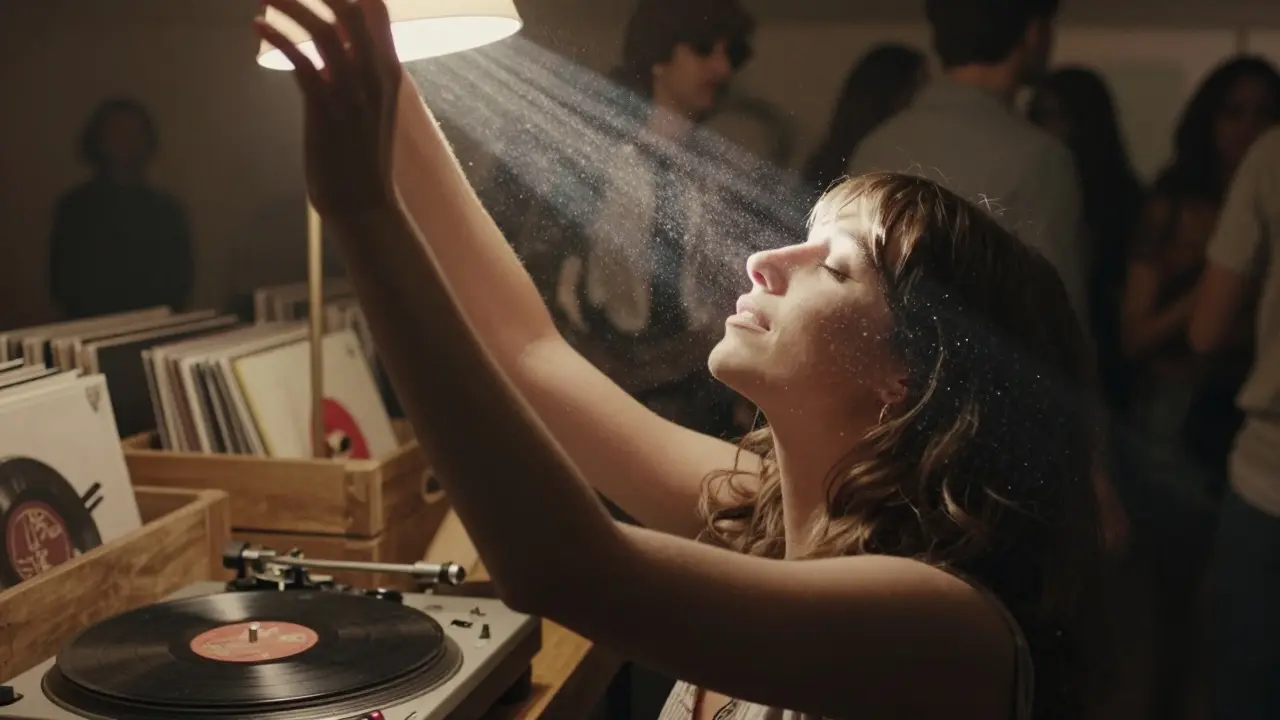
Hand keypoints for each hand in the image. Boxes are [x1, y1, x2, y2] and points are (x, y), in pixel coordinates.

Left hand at [255, 0, 401, 220]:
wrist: (363, 202)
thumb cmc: (361, 155)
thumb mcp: (369, 105)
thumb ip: (359, 70)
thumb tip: (340, 45)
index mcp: (388, 71)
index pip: (378, 9)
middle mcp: (374, 76)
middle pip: (351, 11)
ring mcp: (351, 93)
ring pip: (324, 31)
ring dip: (291, 6)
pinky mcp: (326, 110)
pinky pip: (302, 62)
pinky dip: (278, 38)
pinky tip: (257, 27)